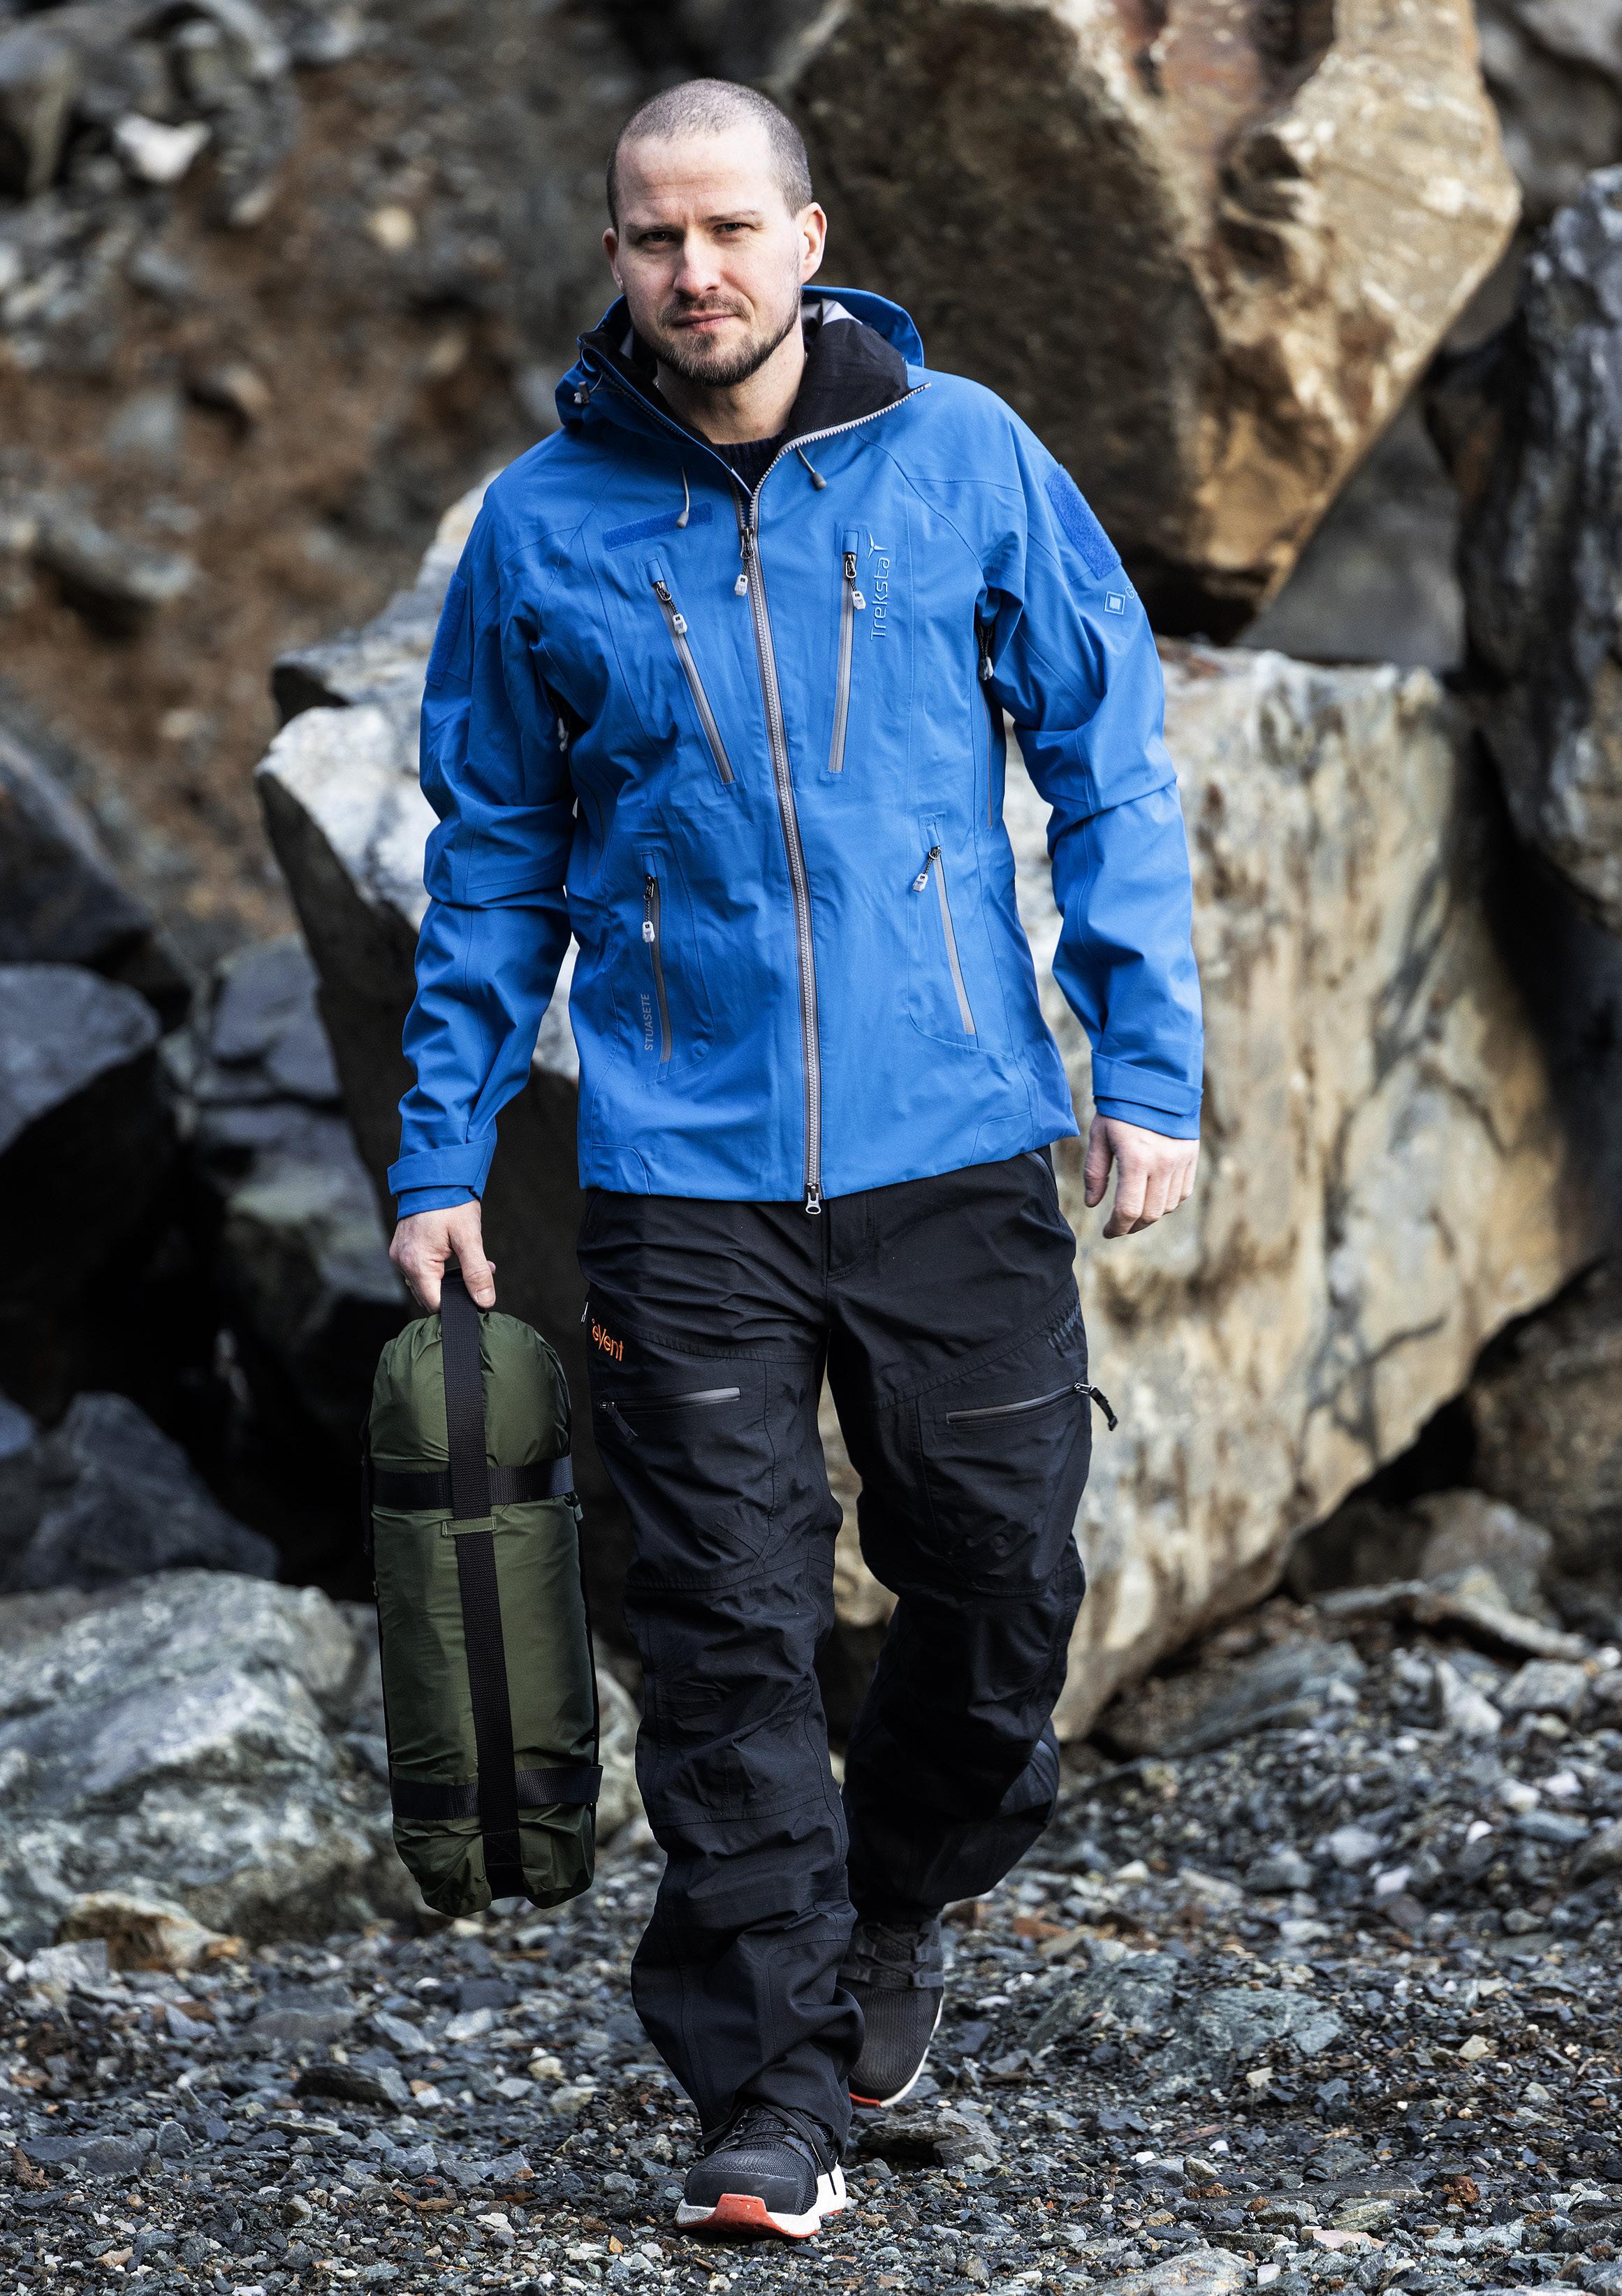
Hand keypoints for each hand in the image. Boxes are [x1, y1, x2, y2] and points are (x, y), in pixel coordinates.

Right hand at [389, 1202, 496, 1312]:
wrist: (434, 1175)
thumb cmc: (450, 1202)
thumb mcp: (469, 1237)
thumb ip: (477, 1272)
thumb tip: (485, 1301)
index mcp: (415, 1263)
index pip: (435, 1304)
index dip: (457, 1303)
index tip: (477, 1294)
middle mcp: (402, 1262)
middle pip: (430, 1295)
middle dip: (456, 1288)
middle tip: (482, 1270)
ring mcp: (399, 1256)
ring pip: (427, 1282)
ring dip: (449, 1278)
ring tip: (471, 1259)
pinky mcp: (402, 1249)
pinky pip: (421, 1269)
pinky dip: (439, 1267)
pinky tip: (456, 1254)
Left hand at [1084, 1115, 1198, 1238]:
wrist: (1156, 1079)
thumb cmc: (1121, 1106)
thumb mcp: (1099, 1136)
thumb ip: (1095, 1172)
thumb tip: (1093, 1203)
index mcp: (1136, 1159)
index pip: (1129, 1210)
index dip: (1117, 1227)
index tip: (1107, 1232)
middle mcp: (1163, 1164)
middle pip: (1150, 1214)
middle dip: (1132, 1226)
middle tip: (1119, 1226)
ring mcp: (1181, 1161)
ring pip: (1168, 1206)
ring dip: (1150, 1215)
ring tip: (1134, 1212)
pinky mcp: (1191, 1156)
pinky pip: (1183, 1192)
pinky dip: (1168, 1202)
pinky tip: (1153, 1197)